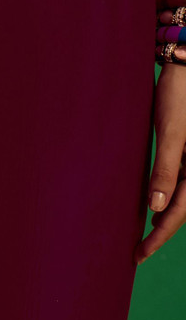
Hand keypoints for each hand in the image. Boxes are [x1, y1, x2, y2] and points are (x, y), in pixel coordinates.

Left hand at [134, 60, 185, 264]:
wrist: (183, 65)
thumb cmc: (177, 96)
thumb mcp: (171, 132)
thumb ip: (166, 169)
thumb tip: (156, 208)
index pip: (180, 213)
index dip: (160, 236)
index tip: (139, 253)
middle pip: (182, 209)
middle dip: (161, 232)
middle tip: (138, 251)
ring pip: (181, 196)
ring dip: (164, 216)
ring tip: (144, 233)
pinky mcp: (185, 148)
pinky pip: (178, 179)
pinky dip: (165, 195)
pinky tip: (152, 201)